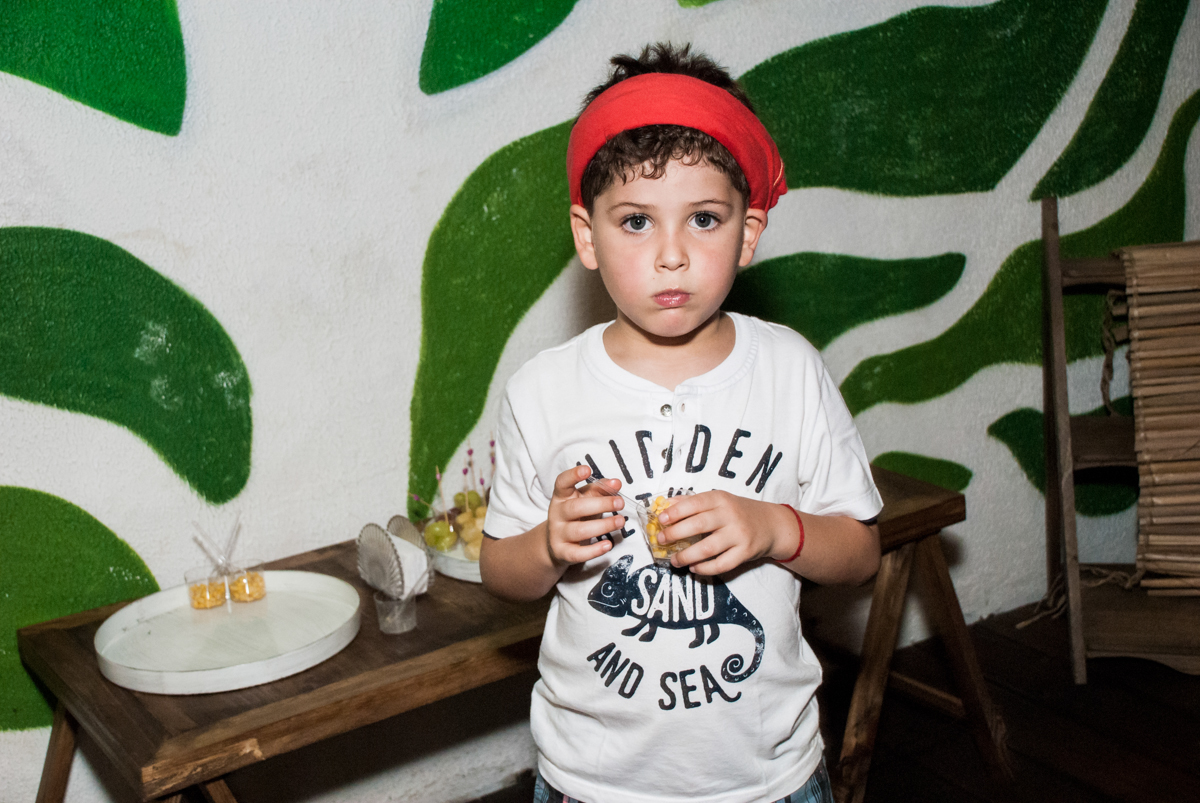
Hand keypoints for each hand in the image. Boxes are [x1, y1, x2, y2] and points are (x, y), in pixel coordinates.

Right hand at [545, 465, 625, 566]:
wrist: (556, 544)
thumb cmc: (576, 516)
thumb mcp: (586, 500)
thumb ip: (600, 490)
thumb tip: (616, 483)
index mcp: (561, 496)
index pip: (562, 483)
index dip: (572, 475)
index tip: (587, 470)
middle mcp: (557, 514)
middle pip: (576, 508)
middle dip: (600, 504)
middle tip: (620, 502)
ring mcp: (558, 533)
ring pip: (579, 531)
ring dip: (602, 526)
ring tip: (620, 521)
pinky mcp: (563, 552)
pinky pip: (578, 553)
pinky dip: (594, 550)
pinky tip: (608, 545)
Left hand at [656, 491, 795, 575]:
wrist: (771, 524)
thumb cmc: (739, 512)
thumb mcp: (719, 500)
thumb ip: (693, 501)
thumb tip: (665, 505)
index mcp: (721, 499)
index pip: (695, 503)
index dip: (675, 512)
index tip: (660, 520)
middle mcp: (730, 515)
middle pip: (699, 525)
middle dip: (676, 534)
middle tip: (661, 540)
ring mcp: (739, 535)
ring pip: (708, 548)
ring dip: (687, 556)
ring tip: (674, 560)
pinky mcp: (745, 552)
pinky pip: (722, 564)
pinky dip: (705, 568)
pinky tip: (694, 568)